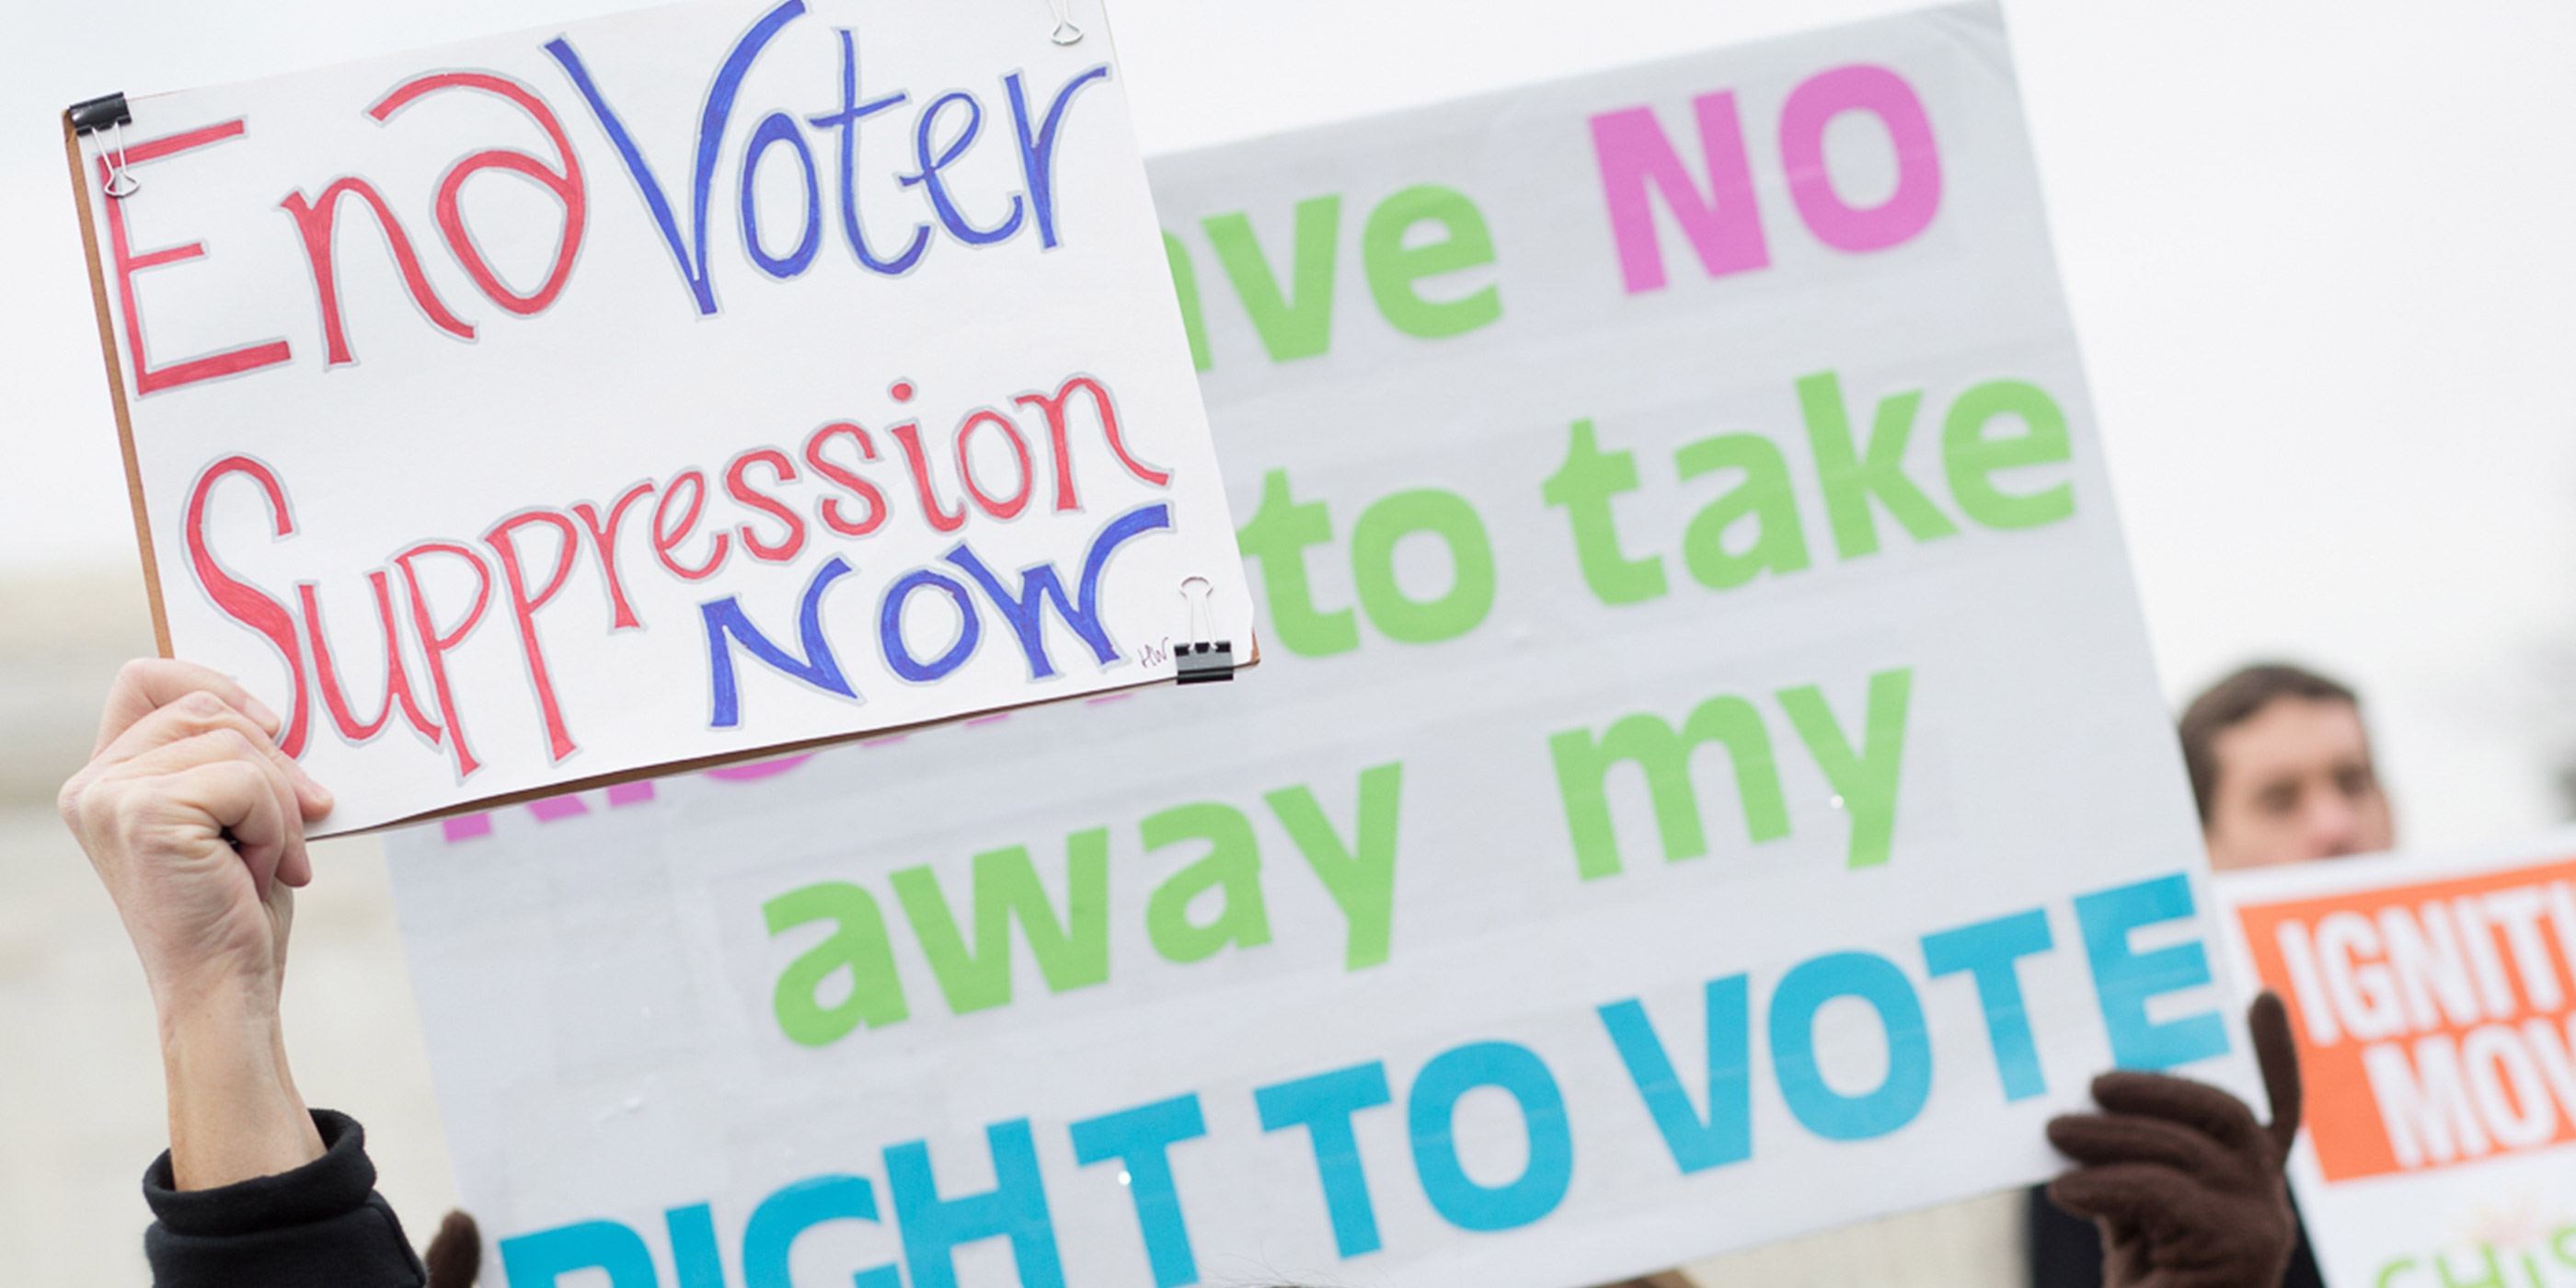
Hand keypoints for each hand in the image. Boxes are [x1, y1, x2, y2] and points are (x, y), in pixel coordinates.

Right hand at [58, 659, 334, 1187]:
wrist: (226, 987)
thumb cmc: (236, 907)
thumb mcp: (232, 815)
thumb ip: (227, 756)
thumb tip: (274, 705)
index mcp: (106, 778)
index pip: (148, 678)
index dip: (216, 685)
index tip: (270, 726)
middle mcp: (93, 783)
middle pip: (208, 706)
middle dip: (275, 762)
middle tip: (299, 822)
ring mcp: (112, 796)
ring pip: (235, 742)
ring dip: (278, 804)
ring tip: (269, 860)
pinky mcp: (145, 812)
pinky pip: (247, 780)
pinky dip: (276, 826)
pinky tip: (259, 872)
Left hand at [2044, 993, 2304, 1287]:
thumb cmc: (2143, 1281)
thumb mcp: (2138, 1213)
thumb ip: (2134, 1160)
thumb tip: (2081, 1106)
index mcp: (2252, 1182)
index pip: (2277, 1107)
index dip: (2275, 1054)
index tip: (2260, 998)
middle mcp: (2270, 1197)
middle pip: (2218, 1114)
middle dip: (2154, 1089)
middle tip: (2089, 1086)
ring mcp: (2262, 1221)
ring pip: (2179, 1151)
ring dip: (2107, 1137)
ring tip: (2054, 1134)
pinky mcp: (2240, 1245)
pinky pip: (2159, 1191)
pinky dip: (2103, 1184)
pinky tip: (2065, 1190)